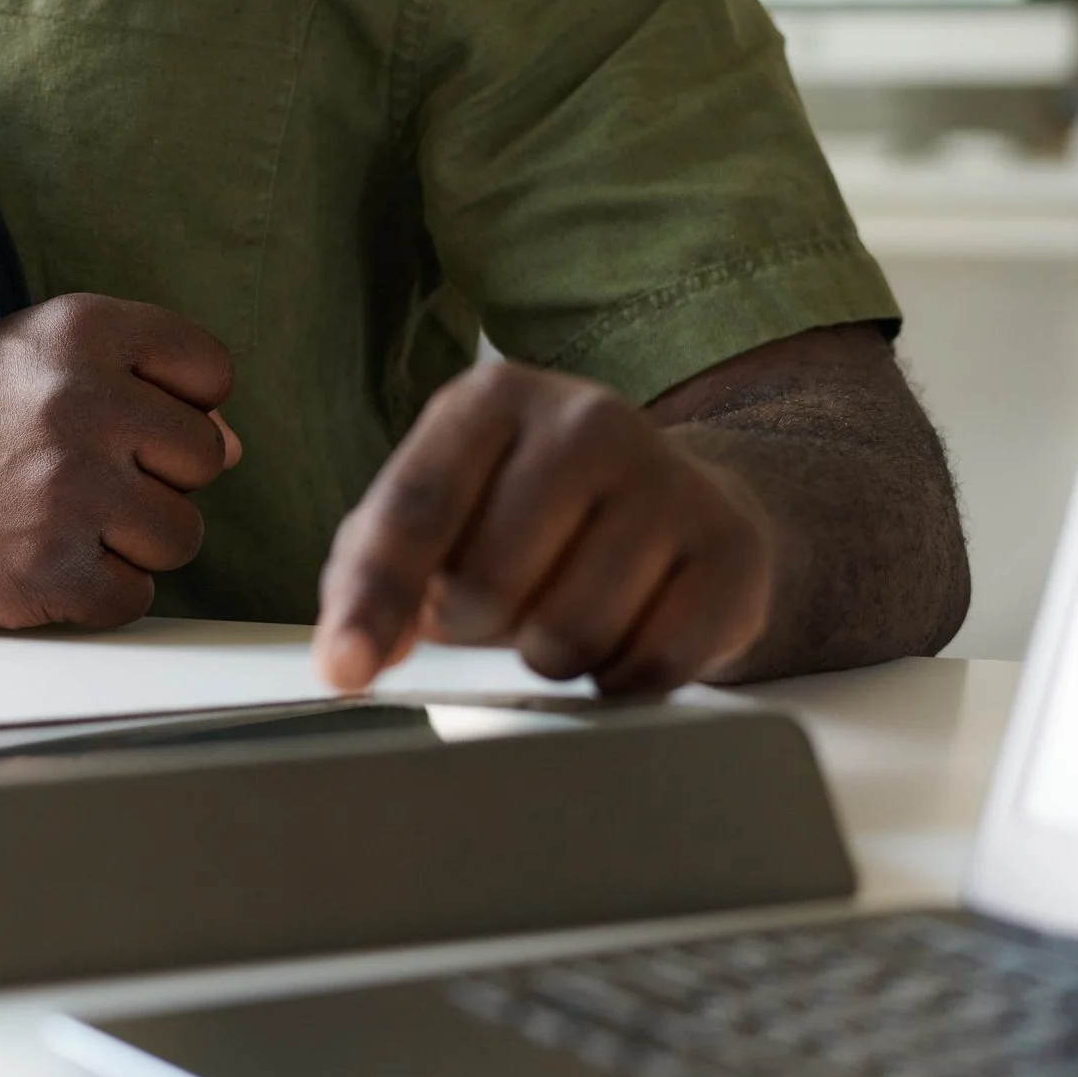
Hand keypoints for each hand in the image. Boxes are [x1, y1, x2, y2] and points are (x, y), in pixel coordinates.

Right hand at [0, 294, 242, 629]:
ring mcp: (66, 490)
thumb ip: (149, 380)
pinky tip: (54, 558)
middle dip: (159, 472)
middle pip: (206, 456)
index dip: (178, 399)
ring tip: (70, 516)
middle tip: (88, 470)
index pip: (211, 369)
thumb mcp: (54, 357)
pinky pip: (136, 597)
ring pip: (182, 535)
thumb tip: (233, 447)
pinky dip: (100, 591)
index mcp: (83, 330)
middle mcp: (78, 402)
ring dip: (135, 538)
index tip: (123, 412)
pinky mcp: (50, 570)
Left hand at [313, 363, 773, 695]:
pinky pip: (651, 666)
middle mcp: (587, 419)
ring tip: (561, 611)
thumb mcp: (436, 517)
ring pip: (569, 636)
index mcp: (492, 398)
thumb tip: (351, 656)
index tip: (344, 671)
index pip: (416, 510)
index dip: (374, 599)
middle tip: (500, 603)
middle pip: (488, 584)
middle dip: (476, 624)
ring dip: (549, 656)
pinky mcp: (733, 547)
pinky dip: (622, 679)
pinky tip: (625, 634)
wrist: (671, 501)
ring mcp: (669, 478)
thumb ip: (371, 573)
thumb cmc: (523, 515)